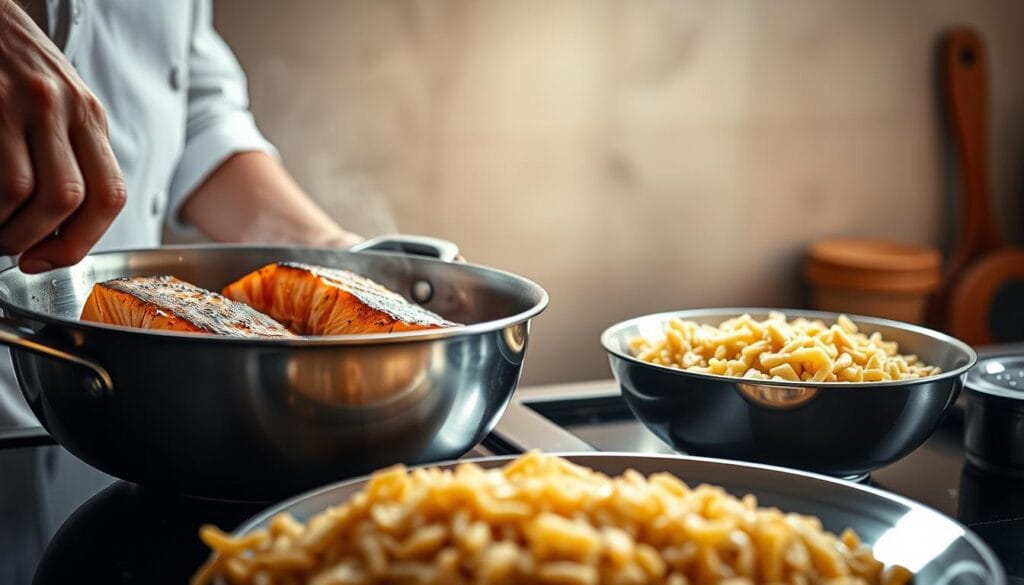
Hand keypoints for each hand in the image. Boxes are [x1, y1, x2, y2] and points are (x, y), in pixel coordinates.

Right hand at [0, 0, 125, 272]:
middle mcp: (66, 109)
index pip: (110, 195)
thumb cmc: (11, 65)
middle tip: (16, 250)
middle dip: (43, 241)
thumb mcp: (58, 103)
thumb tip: (60, 225)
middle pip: (72, 200)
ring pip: (28, 193)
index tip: (53, 257)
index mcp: (90, 117)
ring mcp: (27, 104)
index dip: (83, 240)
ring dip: (8, 229)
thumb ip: (68, 153)